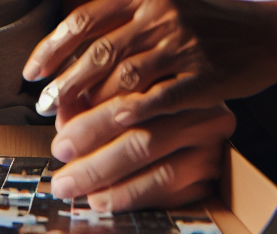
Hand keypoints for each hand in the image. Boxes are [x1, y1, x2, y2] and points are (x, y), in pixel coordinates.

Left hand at [23, 0, 276, 123]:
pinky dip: (127, 118)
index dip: (53, 47)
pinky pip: (156, 102)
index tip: (32, 72)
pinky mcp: (202, 77)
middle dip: (64, 85)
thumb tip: (75, 50)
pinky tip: (108, 133)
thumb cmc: (207, 21)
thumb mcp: (167, 1)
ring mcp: (182, 45)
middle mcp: (161, 14)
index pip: (86, 18)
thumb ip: (127, 18)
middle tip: (43, 109)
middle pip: (98, 53)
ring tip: (68, 130)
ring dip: (90, 110)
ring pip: (122, 82)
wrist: (264, 33)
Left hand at [50, 100, 235, 210]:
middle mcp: (198, 107)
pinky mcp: (211, 173)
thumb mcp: (131, 94)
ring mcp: (208, 141)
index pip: (130, 97)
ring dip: (105, 176)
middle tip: (61, 163)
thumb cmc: (158, 107)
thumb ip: (95, 100)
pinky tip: (103, 197)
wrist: (216, 136)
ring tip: (74, 184)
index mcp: (179, 79)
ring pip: (151, 160)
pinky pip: (166, 187)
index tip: (60, 133)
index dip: (90, 118)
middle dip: (92, 150)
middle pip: (140, 132)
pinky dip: (129, 194)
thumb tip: (62, 116)